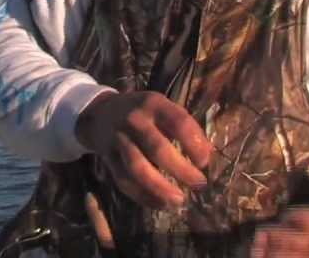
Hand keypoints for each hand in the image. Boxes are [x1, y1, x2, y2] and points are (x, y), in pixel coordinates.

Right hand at [74, 91, 211, 208]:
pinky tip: (160, 203)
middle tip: (199, 184)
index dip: (194, 143)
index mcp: (154, 104)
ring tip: (179, 201)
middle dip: (181, 170)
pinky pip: (124, 181)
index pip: (178, 122)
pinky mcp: (108, 158)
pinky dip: (143, 196)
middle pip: (157, 148)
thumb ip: (184, 127)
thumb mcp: (163, 108)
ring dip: (160, 188)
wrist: (101, 113)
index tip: (205, 161)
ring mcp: (118, 140)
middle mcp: (135, 120)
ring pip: (137, 168)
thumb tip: (208, 154)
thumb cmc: (144, 113)